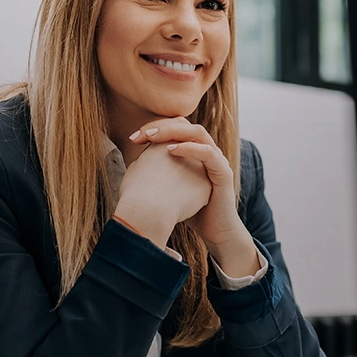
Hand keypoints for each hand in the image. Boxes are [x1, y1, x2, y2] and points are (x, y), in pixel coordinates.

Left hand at [127, 118, 258, 276]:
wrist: (213, 232)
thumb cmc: (188, 210)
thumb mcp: (168, 187)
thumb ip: (157, 172)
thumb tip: (132, 164)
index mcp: (193, 151)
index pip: (174, 127)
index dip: (153, 128)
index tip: (133, 138)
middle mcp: (206, 151)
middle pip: (185, 125)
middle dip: (161, 126)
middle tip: (141, 134)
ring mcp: (216, 160)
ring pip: (198, 133)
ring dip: (173, 132)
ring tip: (153, 137)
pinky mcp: (223, 173)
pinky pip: (208, 153)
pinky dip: (190, 148)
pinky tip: (170, 150)